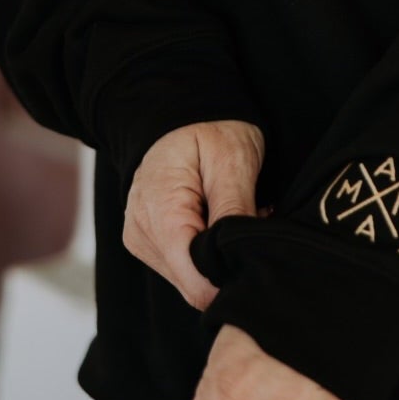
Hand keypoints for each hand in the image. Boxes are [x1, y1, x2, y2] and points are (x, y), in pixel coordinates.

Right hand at [122, 119, 271, 309]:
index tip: (256, 246)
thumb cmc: (207, 129)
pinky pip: (185, 266)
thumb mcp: (231, 159)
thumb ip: (234, 210)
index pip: (195, 279)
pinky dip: (208, 250)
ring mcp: (142, 241)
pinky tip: (219, 221)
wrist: (180, 116)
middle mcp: (142, 234)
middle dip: (229, 261)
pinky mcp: (150, 244)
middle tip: (254, 219)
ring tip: (236, 213)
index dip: (231, 274)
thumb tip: (240, 260)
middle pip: (194, 283)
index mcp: (158, 211)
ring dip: (220, 255)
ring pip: (191, 279)